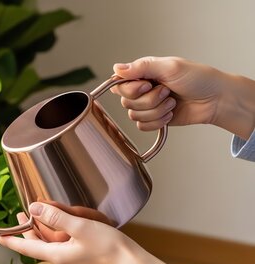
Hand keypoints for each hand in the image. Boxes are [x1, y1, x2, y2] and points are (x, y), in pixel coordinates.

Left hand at [0, 203, 174, 263]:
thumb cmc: (110, 248)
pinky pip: (67, 246)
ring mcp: (75, 263)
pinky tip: (70, 225)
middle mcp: (63, 262)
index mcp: (57, 255)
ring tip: (47, 213)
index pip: (27, 247)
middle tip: (24, 214)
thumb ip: (56, 217)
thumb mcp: (80, 227)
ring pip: (55, 243)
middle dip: (32, 228)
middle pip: (41, 243)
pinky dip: (64, 234)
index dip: (11, 240)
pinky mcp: (86, 261)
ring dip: (50, 229)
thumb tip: (34, 208)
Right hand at [111, 56, 254, 138]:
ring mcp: (148, 105)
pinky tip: (170, 114)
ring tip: (172, 102)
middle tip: (166, 92)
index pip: (120, 84)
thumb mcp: (169, 67)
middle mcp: (143, 89)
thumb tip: (116, 68)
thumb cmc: (199, 78)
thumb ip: (141, 67)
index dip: (131, 88)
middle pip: (127, 102)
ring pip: (134, 116)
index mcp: (143, 73)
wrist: (216, 100)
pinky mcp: (154, 119)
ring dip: (156, 111)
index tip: (146, 85)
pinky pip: (142, 126)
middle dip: (149, 100)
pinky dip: (157, 122)